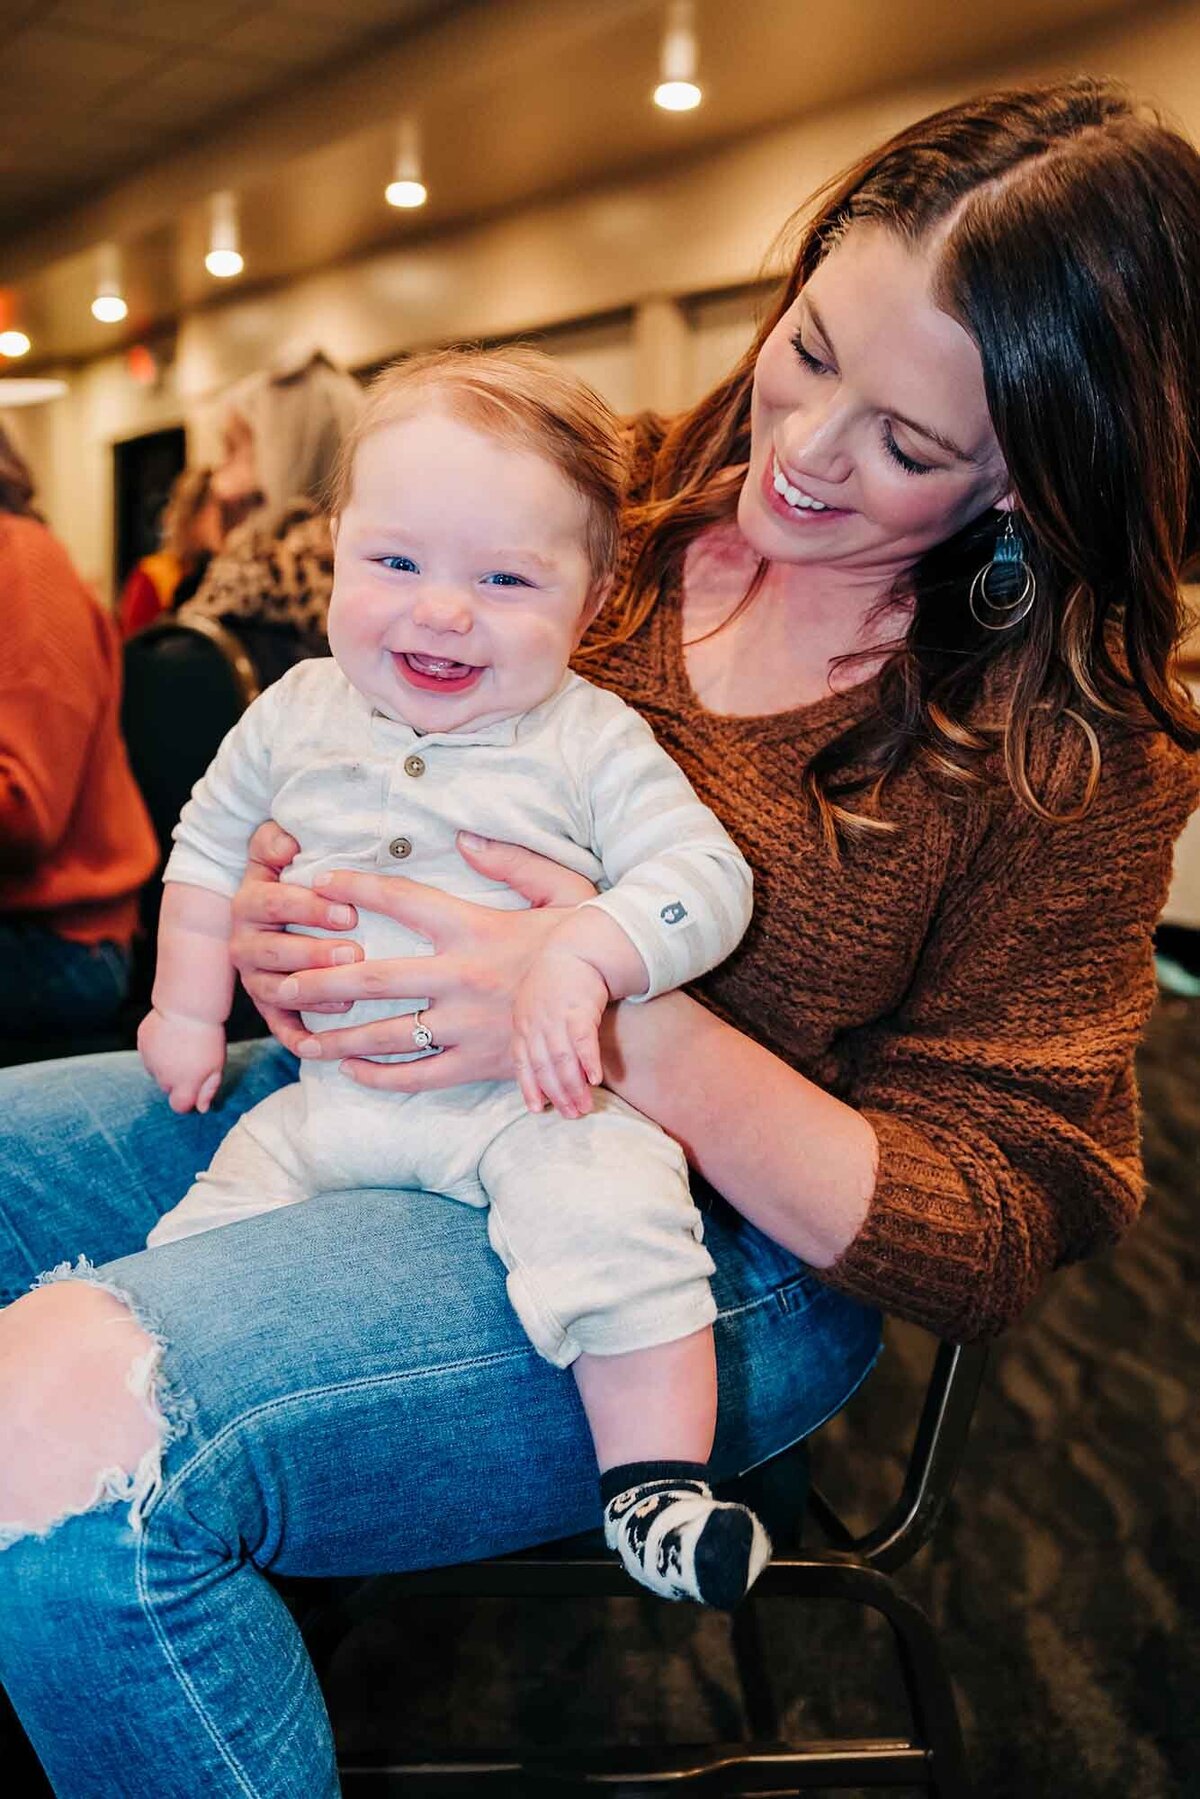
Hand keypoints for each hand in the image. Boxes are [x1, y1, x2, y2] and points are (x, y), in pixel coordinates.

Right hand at [138, 1008, 225, 1113]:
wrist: (188, 1008)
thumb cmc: (208, 1037)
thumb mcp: (216, 1065)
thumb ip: (208, 1089)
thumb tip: (201, 1108)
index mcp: (183, 1086)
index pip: (179, 1107)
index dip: (188, 1099)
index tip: (195, 1087)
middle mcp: (163, 1078)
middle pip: (168, 1088)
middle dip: (177, 1080)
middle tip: (192, 1060)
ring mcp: (149, 1061)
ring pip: (157, 1070)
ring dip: (166, 1064)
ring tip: (181, 1045)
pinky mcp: (142, 1044)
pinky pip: (149, 1053)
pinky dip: (157, 1049)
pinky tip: (169, 1036)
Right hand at [230, 822, 363, 1053]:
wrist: (278, 910)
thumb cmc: (294, 875)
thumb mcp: (278, 851)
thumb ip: (275, 841)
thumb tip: (287, 842)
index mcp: (250, 901)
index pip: (272, 903)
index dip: (308, 907)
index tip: (348, 912)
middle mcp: (245, 942)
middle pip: (272, 951)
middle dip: (314, 953)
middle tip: (355, 953)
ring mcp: (255, 978)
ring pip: (275, 990)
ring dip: (312, 994)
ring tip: (349, 996)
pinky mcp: (269, 1007)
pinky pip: (280, 1026)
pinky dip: (298, 1037)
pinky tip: (324, 1044)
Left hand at [273, 833, 598, 1091]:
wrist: (621, 1003)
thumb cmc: (588, 940)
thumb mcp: (559, 886)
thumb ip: (510, 861)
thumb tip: (465, 838)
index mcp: (476, 929)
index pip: (405, 900)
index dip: (359, 886)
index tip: (319, 881)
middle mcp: (463, 977)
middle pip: (374, 978)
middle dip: (321, 980)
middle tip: (280, 983)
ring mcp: (468, 1025)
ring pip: (386, 1034)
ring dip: (338, 1036)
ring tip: (299, 1037)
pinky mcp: (478, 1064)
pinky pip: (417, 1076)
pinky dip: (379, 1077)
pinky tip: (350, 1071)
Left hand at [512, 947, 607, 1118]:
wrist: (576, 950)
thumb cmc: (556, 982)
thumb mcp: (534, 1006)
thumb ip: (534, 1035)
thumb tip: (542, 1067)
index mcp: (523, 1025)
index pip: (523, 1063)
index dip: (530, 1088)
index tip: (539, 1110)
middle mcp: (536, 1024)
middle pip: (544, 1067)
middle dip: (557, 1094)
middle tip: (571, 1115)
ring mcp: (556, 1017)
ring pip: (562, 1060)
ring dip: (573, 1086)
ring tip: (585, 1106)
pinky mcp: (580, 1009)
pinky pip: (582, 1041)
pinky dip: (587, 1062)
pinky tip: (595, 1080)